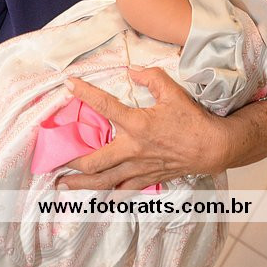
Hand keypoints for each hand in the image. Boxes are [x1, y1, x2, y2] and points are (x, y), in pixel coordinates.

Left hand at [60, 68, 226, 189]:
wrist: (213, 147)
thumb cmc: (192, 119)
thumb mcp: (172, 91)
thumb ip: (151, 77)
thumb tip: (132, 71)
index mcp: (137, 124)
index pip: (105, 107)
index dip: (85, 94)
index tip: (69, 85)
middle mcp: (133, 149)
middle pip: (94, 161)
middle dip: (71, 161)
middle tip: (53, 161)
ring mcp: (139, 167)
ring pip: (104, 181)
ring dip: (81, 184)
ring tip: (61, 186)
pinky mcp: (148, 178)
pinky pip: (124, 189)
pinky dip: (109, 192)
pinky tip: (99, 194)